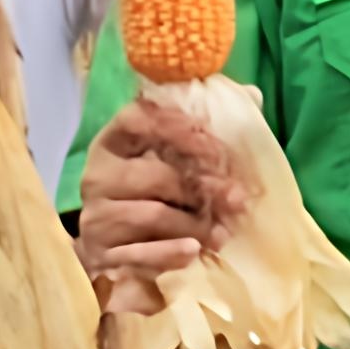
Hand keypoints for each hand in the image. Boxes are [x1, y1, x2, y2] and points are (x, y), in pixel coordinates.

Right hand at [76, 97, 244, 301]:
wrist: (113, 247)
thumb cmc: (152, 194)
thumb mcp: (172, 159)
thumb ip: (208, 128)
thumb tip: (252, 95)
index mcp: (113, 142)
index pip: (136, 120)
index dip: (175, 126)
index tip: (211, 141)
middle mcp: (98, 174)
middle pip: (154, 175)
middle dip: (202, 187)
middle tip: (237, 198)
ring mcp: (97, 215)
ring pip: (152, 215)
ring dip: (194, 225)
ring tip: (221, 233)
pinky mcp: (101, 253)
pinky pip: (139, 253)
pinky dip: (169, 253)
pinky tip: (193, 251)